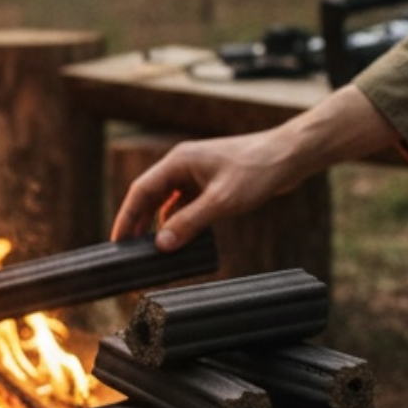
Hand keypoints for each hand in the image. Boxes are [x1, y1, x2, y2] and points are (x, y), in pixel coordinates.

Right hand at [110, 85, 401, 250]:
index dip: (126, 217)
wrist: (290, 156)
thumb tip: (161, 245)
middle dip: (138, 223)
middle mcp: (183, 165)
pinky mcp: (211, 182)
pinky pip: (186, 204)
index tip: (117, 241)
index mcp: (178, 162)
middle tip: (129, 251)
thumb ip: (189, 224)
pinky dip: (180, 221)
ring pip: (168, 201)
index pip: (140, 191)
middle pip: (150, 196)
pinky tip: (181, 238)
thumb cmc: (258, 170)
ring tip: (152, 250)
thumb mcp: (221, 202)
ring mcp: (197, 173)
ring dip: (159, 224)